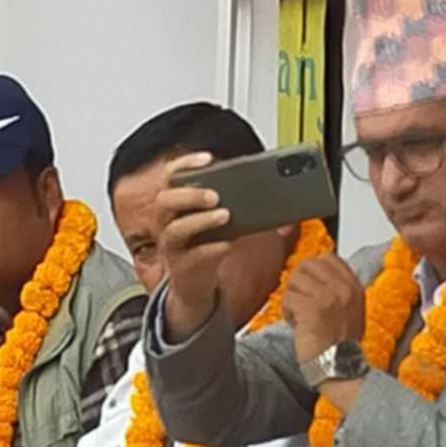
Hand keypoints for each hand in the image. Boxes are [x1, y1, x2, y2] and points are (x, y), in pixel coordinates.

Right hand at [153, 154, 236, 338]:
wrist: (194, 286)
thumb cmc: (207, 245)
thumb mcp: (220, 224)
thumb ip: (240, 209)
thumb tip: (280, 206)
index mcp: (175, 204)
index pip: (170, 176)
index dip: (185, 164)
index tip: (208, 159)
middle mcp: (167, 222)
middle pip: (165, 200)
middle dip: (191, 194)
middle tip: (215, 195)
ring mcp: (172, 246)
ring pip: (175, 229)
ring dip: (201, 220)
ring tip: (225, 215)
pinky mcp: (182, 268)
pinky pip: (192, 257)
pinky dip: (210, 249)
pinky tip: (226, 245)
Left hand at [280, 254, 366, 366]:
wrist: (338, 369)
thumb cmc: (341, 345)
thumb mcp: (352, 311)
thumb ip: (340, 289)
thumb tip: (319, 274)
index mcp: (354, 287)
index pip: (328, 258)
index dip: (313, 271)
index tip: (309, 286)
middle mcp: (343, 289)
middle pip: (308, 264)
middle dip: (299, 282)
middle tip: (300, 300)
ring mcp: (328, 298)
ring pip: (295, 280)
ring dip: (292, 297)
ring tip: (299, 314)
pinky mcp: (312, 309)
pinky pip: (288, 298)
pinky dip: (287, 311)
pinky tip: (295, 324)